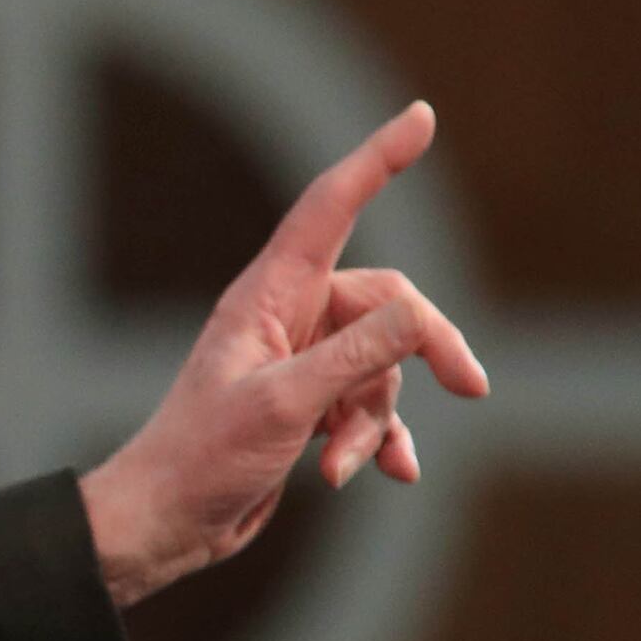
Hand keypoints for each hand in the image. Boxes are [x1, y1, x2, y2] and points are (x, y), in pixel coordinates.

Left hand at [79, 101, 488, 606]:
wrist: (167, 523)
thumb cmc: (204, 456)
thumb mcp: (287, 403)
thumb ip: (357, 357)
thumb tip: (420, 315)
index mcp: (267, 295)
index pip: (331, 208)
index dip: (377, 160)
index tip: (420, 116)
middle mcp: (286, 317)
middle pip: (388, 303)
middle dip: (427, 346)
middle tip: (473, 387)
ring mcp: (300, 362)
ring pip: (383, 368)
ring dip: (376, 420)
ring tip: (339, 463)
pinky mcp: (308, 406)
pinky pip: (370, 409)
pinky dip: (379, 441)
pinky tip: (393, 474)